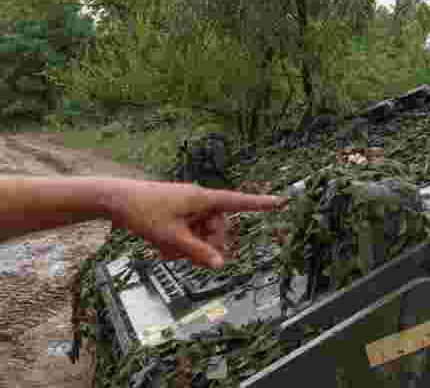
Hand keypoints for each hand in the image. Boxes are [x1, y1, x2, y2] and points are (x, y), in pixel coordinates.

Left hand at [103, 179, 282, 268]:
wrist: (114, 199)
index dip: (260, 204)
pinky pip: (189, 230)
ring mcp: (188, 205)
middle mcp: (199, 200)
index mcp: (203, 199)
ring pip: (201, 232)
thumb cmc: (144, 213)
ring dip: (189, 247)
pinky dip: (180, 242)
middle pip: (218, 227)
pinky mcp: (176, 210)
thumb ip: (198, 252)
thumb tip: (221, 265)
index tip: (281, 202)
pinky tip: (163, 251)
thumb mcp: (172, 238)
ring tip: (167, 255)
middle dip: (205, 246)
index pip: (239, 202)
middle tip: (186, 260)